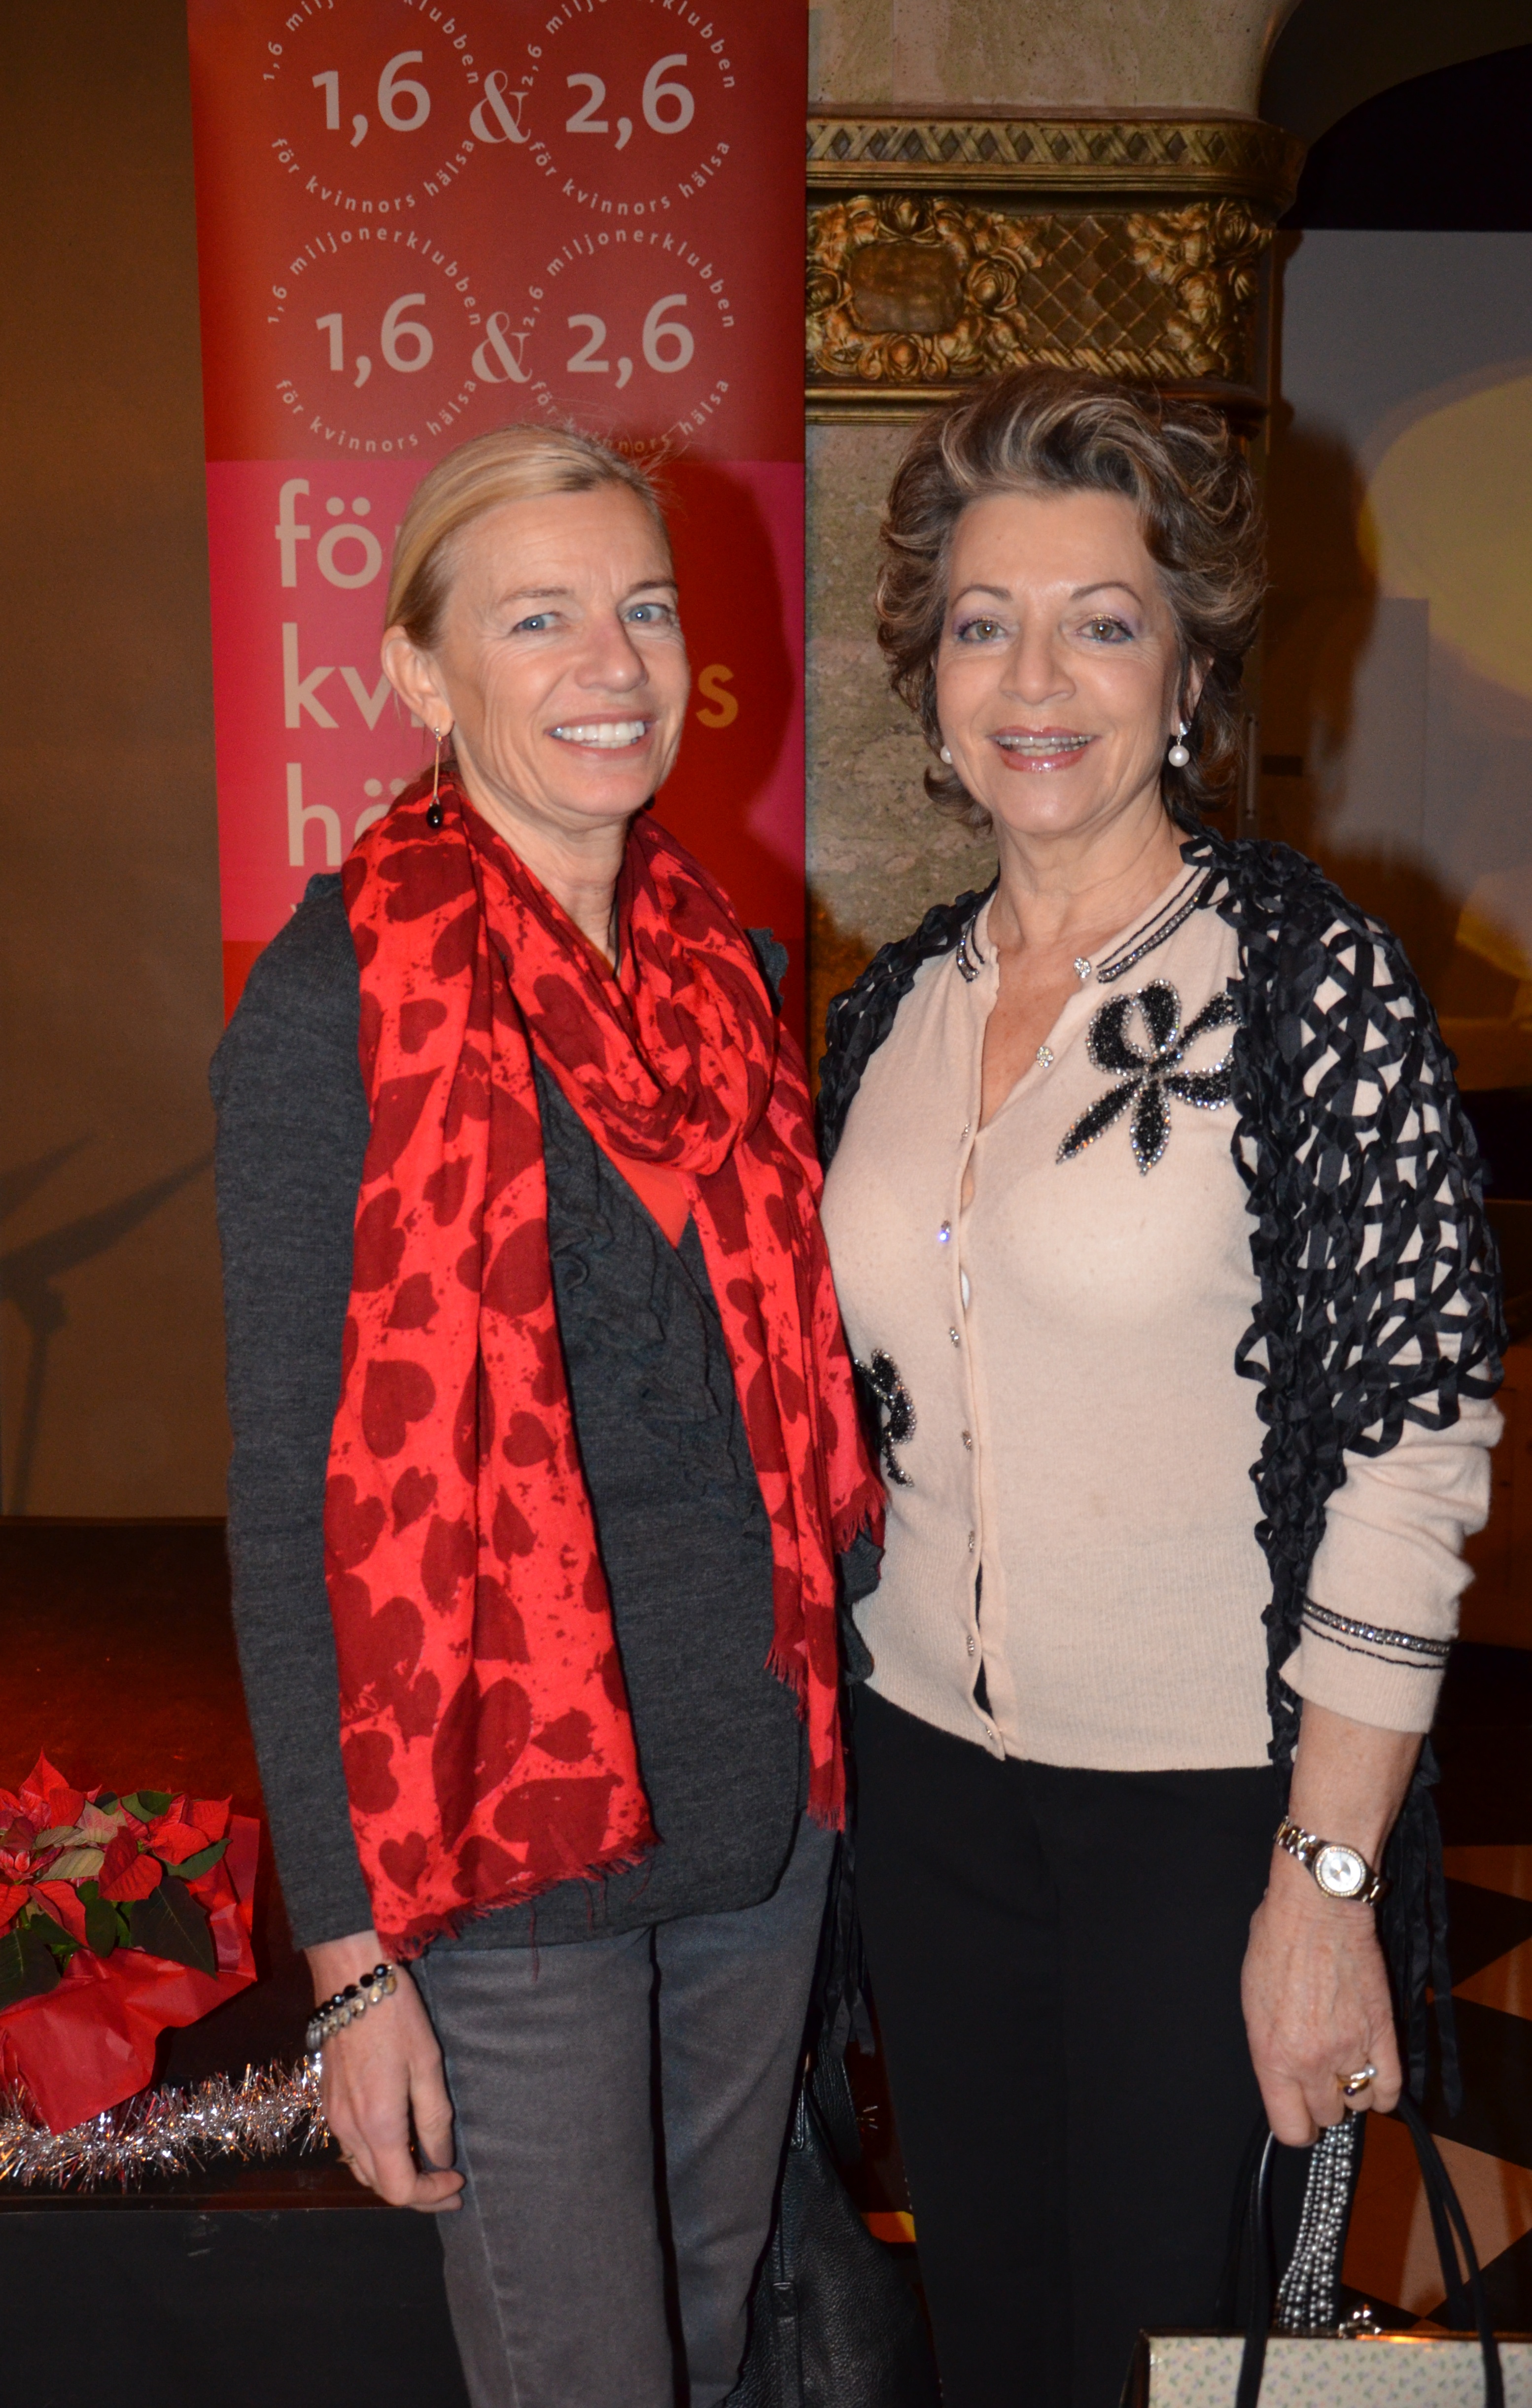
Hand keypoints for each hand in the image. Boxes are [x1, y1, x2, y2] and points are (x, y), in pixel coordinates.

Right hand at [306, 1930, 462, 2212]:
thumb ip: (434, 2117)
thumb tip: (441, 2158)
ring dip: (393, 2176)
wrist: (351, 1981)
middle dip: (416, 2192)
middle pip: (379, 2186)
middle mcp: (348, 2130)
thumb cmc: (395, 2017)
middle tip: (448, 2182)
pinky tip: (397, 2140)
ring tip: (426, 2165)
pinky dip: (376, 2157)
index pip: (400, 2190)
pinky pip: (351, 2148)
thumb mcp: (427, 2064)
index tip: (457, 2180)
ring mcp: (333, 2117)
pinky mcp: (328, 2102)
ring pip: (362, 2170)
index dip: (431, 2196)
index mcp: (377, 2125)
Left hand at [1241, 1849, 1401, 2144]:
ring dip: (1353, 2090)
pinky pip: (1391, 2086)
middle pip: (1327, 2117)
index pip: (1290, 2128)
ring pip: (1359, 2104)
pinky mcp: (1383, 2032)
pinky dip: (1384, 2089)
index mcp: (1272, 2055)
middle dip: (1322, 2101)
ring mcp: (1351, 2049)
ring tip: (1346, 2065)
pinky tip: (1374, 2075)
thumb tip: (1282, 2072)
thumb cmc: (1275, 1942)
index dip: (1296, 2124)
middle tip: (1320, 2077)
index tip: (1298, 2112)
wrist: (1317, 1906)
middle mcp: (1312, 2061)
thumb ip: (1270, 2047)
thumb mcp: (1252, 2000)